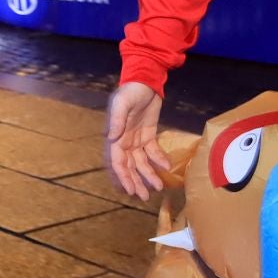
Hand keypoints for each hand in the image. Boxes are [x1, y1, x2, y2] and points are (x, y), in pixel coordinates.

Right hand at [105, 81, 169, 198]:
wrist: (145, 80)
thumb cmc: (130, 91)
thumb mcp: (121, 103)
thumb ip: (116, 120)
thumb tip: (110, 138)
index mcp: (116, 137)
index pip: (118, 162)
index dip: (123, 177)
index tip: (130, 190)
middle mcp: (124, 141)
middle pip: (130, 167)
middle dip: (136, 182)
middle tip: (144, 197)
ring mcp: (136, 139)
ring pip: (141, 163)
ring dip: (148, 175)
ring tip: (157, 188)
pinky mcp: (148, 134)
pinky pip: (153, 151)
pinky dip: (159, 160)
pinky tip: (167, 167)